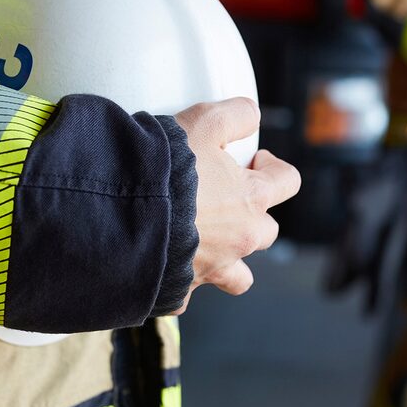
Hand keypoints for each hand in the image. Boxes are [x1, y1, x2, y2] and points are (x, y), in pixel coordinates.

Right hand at [173, 98, 300, 312]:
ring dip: (229, 260)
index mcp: (251, 199)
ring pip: (239, 276)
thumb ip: (236, 114)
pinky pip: (189, 292)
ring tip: (205, 242)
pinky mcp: (181, 290)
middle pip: (267, 232)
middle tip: (225, 199)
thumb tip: (253, 115)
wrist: (118, 215)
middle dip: (252, 215)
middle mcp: (240, 239)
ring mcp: (212, 269)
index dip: (273, 167)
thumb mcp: (202, 122)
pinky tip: (164, 262)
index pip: (288, 181)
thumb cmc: (163, 169)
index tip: (254, 161)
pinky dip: (181, 279)